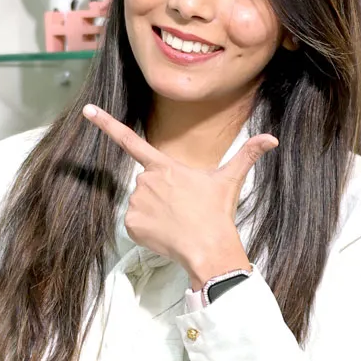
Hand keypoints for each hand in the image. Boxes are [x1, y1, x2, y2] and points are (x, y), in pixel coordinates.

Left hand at [81, 103, 276, 288]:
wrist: (209, 249)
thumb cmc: (217, 214)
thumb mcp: (230, 181)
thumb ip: (247, 155)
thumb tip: (273, 138)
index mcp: (165, 166)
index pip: (129, 140)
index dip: (106, 124)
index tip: (87, 111)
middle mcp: (145, 181)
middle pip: (147, 184)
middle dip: (161, 195)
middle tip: (184, 209)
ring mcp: (136, 204)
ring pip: (141, 205)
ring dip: (155, 213)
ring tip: (177, 222)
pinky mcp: (131, 225)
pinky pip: (135, 225)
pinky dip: (148, 230)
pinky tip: (166, 234)